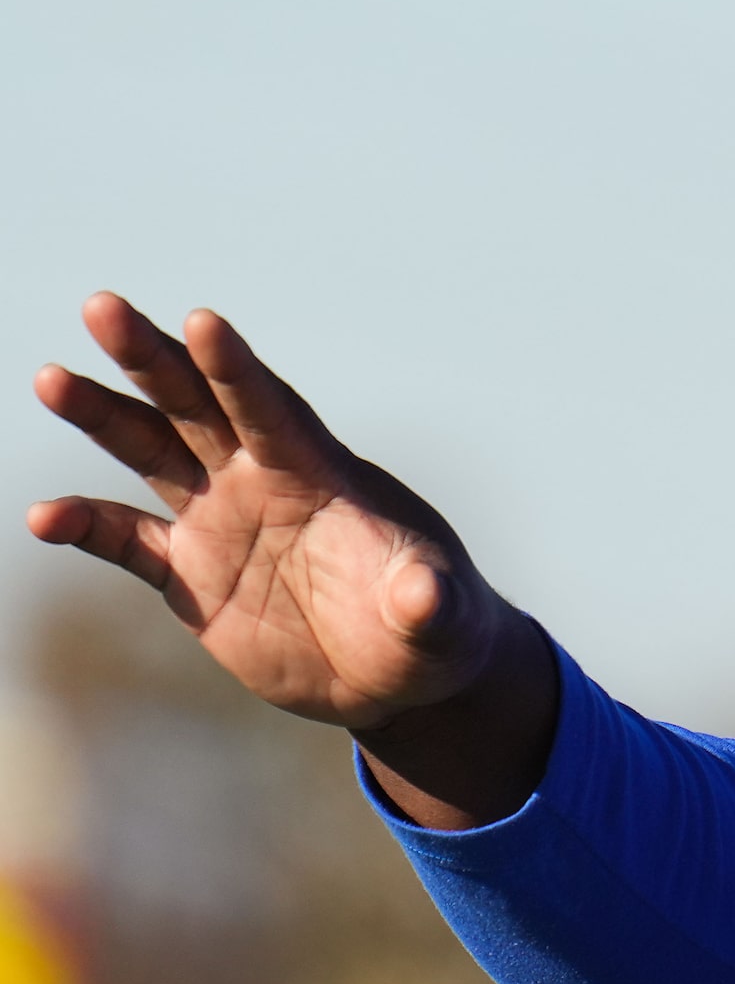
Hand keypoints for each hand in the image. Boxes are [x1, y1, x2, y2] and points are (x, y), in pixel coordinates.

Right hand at [29, 294, 524, 732]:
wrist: (396, 678)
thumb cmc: (433, 631)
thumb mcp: (439, 618)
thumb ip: (428, 601)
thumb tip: (429, 596)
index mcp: (323, 476)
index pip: (273, 411)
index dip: (238, 370)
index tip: (202, 321)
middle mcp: (264, 482)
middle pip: (200, 406)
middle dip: (153, 359)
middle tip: (102, 305)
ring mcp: (224, 522)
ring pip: (153, 452)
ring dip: (104, 416)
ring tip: (52, 377)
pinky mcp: (192, 575)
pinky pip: (128, 542)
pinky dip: (87, 526)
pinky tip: (45, 516)